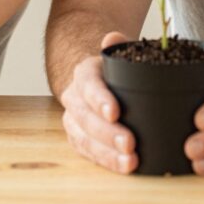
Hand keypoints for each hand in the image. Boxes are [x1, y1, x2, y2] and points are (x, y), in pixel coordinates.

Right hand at [61, 32, 137, 173]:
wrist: (98, 81)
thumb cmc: (115, 71)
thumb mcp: (118, 55)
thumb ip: (118, 45)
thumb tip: (113, 36)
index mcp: (84, 73)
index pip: (88, 85)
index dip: (100, 99)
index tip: (115, 112)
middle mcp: (74, 97)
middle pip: (86, 118)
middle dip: (108, 134)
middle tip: (130, 144)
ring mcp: (73, 120)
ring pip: (85, 139)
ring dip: (107, 153)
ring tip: (130, 162)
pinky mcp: (78, 139)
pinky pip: (89, 153)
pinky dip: (106, 161)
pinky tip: (124, 167)